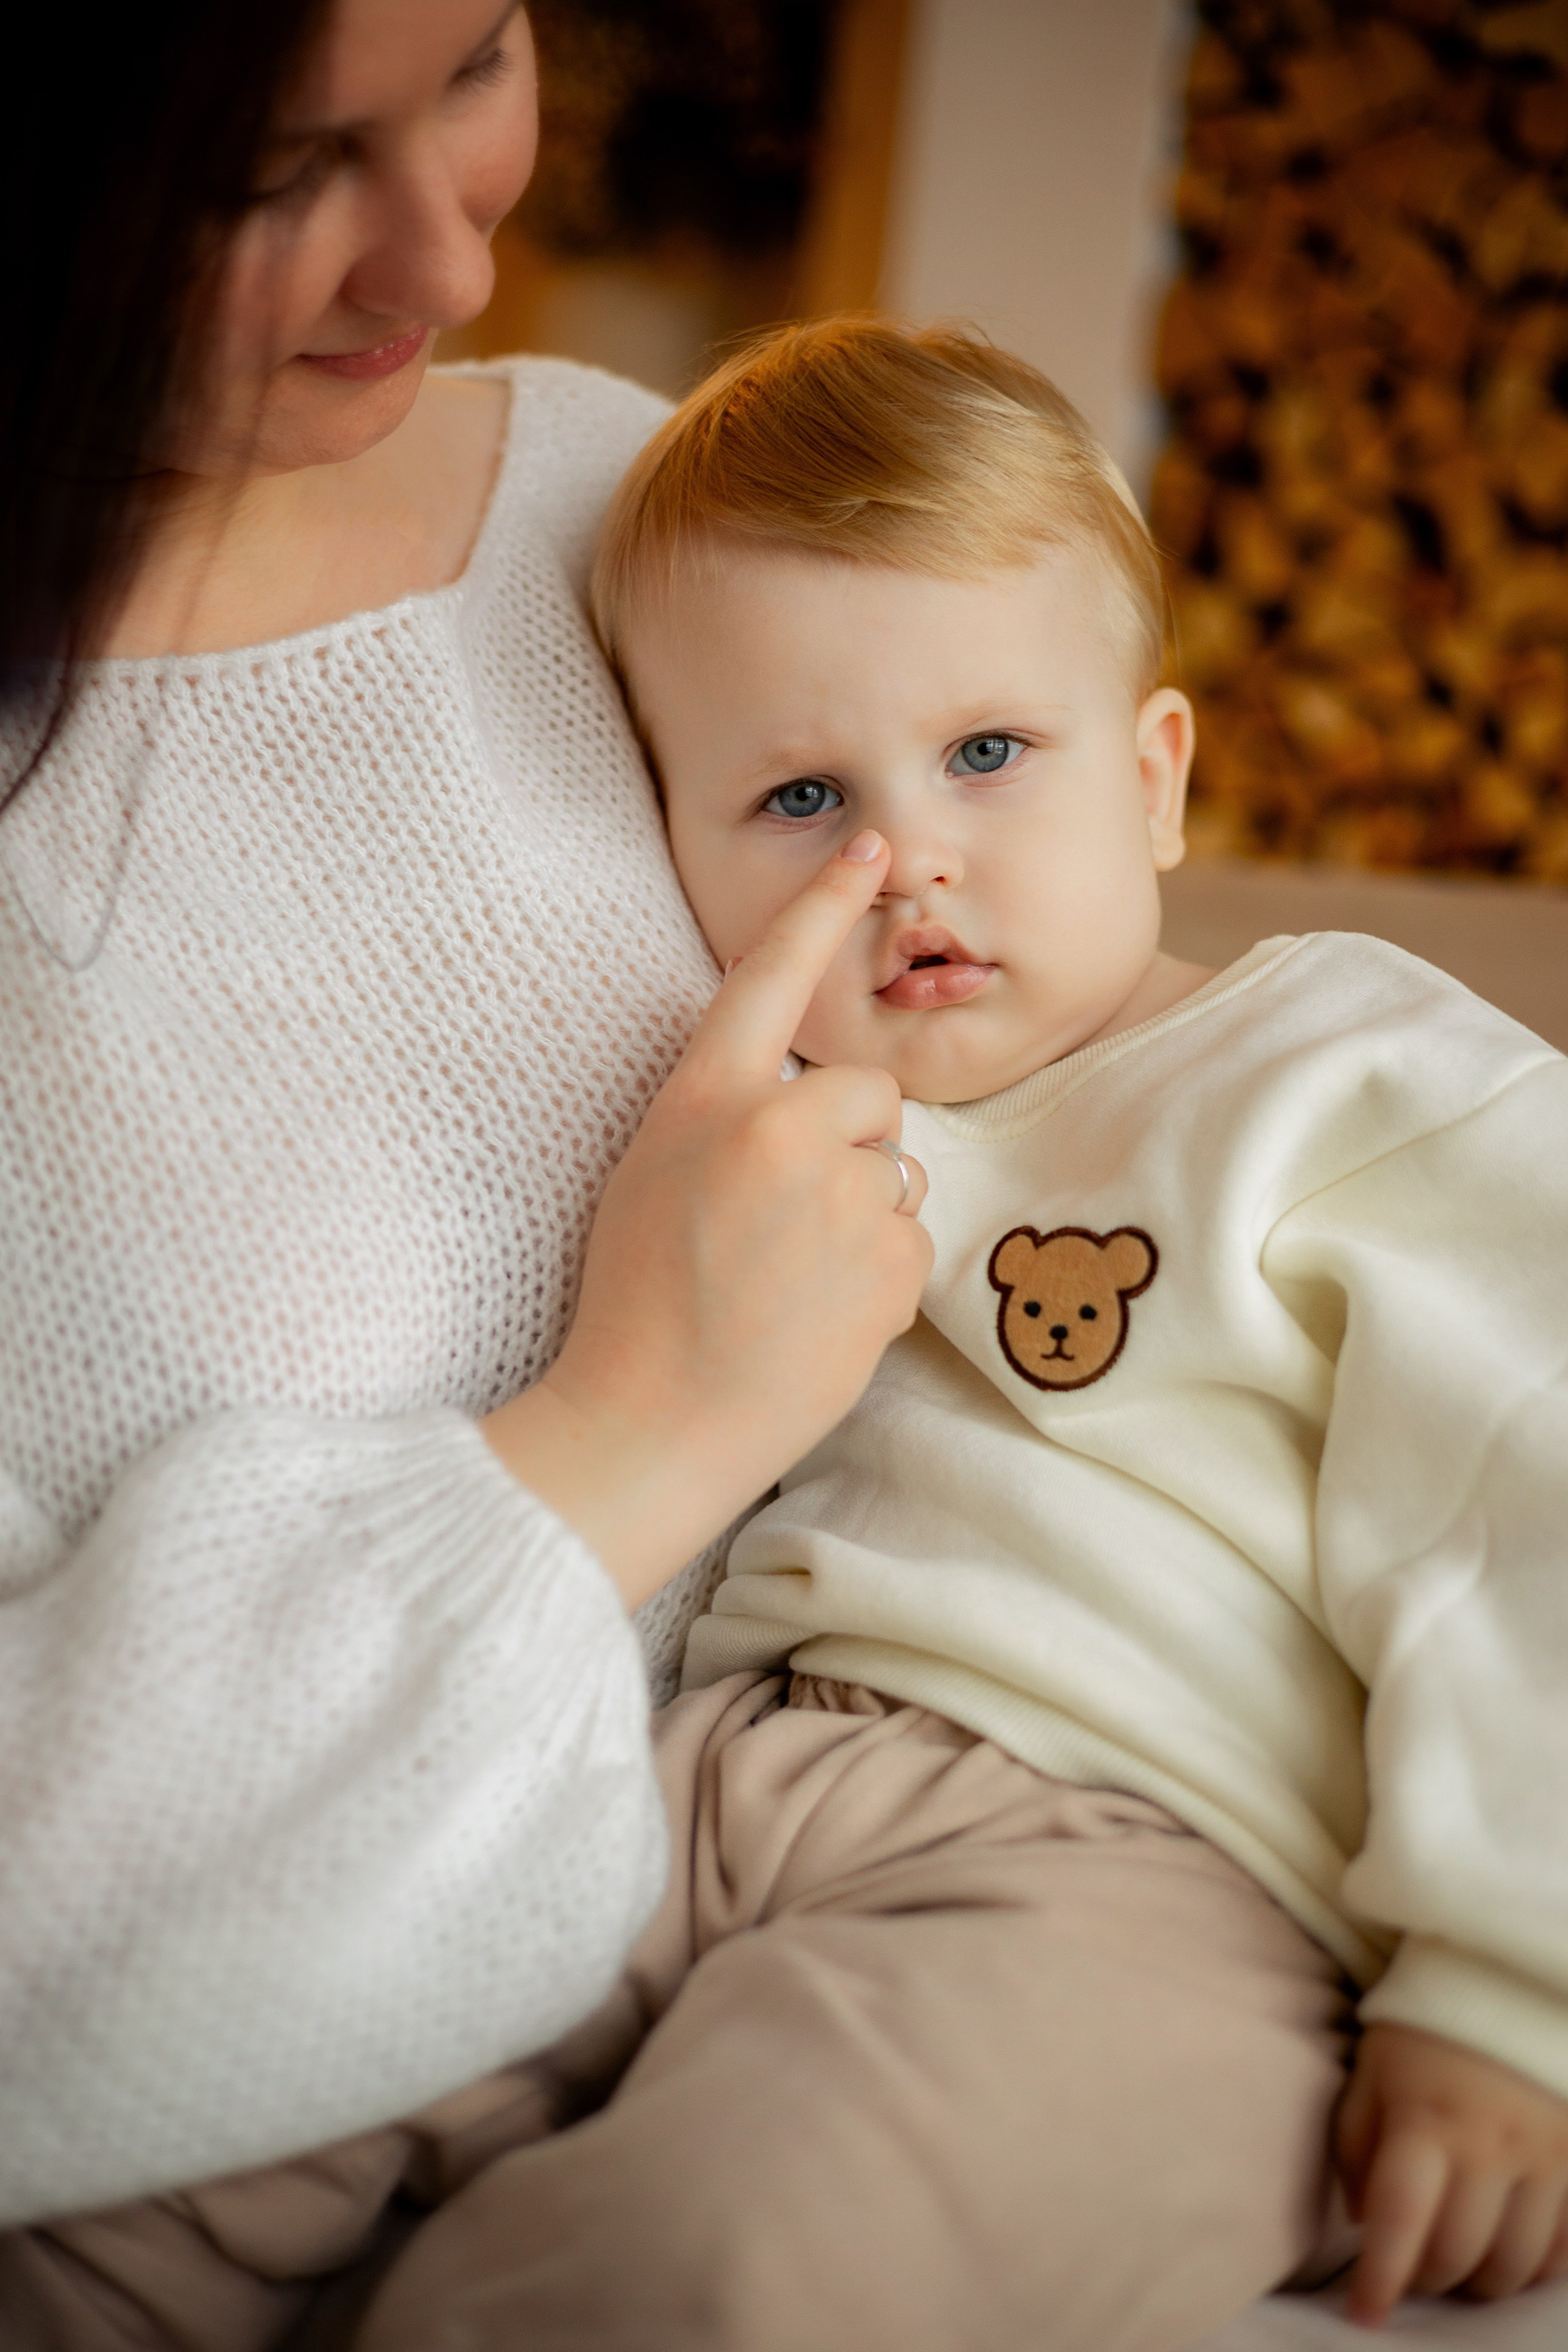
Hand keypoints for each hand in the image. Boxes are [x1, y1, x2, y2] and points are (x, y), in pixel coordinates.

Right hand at [483, 831, 931, 1607]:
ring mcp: (840, 1198)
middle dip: (845, 1143)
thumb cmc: (640, 1300)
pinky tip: (818, 1314)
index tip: (868, 846)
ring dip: (861, 1211)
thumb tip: (821, 1107)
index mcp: (704, 1101)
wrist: (651, 1424)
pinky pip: (910, 1238)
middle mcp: (779, 1131)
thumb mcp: (653, 1173)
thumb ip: (728, 1116)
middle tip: (779, 1221)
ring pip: (893, 1168)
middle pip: (865, 1093)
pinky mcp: (888, 1264)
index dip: (821, 907)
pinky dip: (878, 1273)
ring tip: (789, 1278)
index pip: (769, 977)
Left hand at [1337, 2021, 1567, 2325]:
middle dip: (1425, 2280)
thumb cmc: (1424, 2029)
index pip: (1400, 2222)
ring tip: (1457, 2261)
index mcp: (1426, 2120)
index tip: (1363, 2315)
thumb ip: (1355, 2145)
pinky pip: (1562, 2251)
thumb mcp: (1371, 2072)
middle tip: (1409, 2271)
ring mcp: (1545, 2159)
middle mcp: (1490, 2146)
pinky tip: (1507, 2252)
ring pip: (1513, 2265)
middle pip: (1457, 2256)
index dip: (1380, 2279)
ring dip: (1478, 2280)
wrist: (1506, 1979)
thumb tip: (1363, 2221)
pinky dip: (1532, 2268)